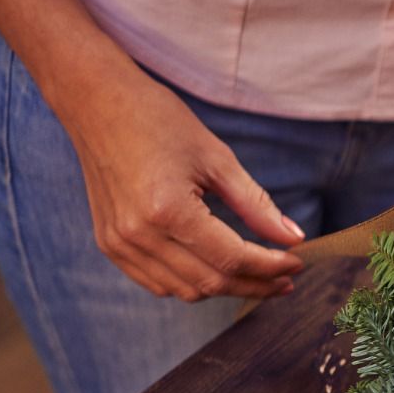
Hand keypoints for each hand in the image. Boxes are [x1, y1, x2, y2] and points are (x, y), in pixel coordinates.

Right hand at [65, 69, 304, 300]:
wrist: (96, 101)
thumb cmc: (159, 120)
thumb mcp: (218, 159)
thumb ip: (257, 205)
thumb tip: (294, 238)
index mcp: (168, 210)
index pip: (232, 259)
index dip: (270, 267)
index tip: (297, 264)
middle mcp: (139, 235)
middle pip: (211, 283)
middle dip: (255, 285)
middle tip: (285, 279)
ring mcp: (120, 243)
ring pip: (185, 291)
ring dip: (225, 289)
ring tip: (257, 276)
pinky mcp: (110, 245)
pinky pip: (157, 283)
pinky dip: (191, 284)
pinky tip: (216, 271)